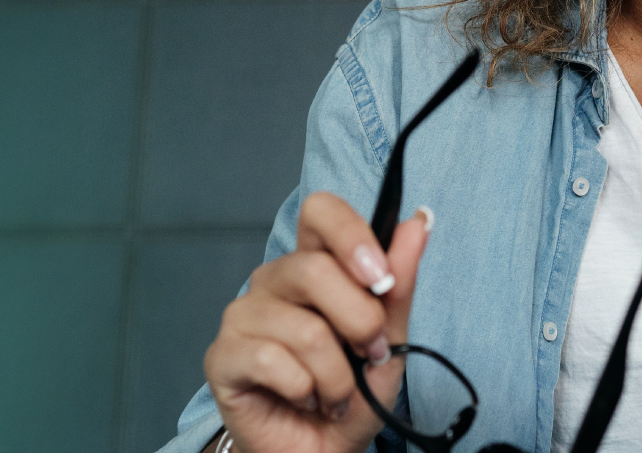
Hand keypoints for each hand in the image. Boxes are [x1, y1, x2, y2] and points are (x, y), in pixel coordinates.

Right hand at [203, 192, 432, 452]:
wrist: (322, 451)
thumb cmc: (352, 394)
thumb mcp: (390, 340)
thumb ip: (400, 282)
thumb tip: (419, 222)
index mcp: (313, 265)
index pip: (321, 212)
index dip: (352, 236)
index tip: (382, 278)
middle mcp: (273, 281)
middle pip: (314, 270)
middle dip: (360, 322)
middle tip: (369, 355)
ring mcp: (243, 316)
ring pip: (304, 328)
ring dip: (337, 375)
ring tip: (335, 392)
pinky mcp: (223, 356)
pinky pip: (274, 361)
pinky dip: (306, 390)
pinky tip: (304, 399)